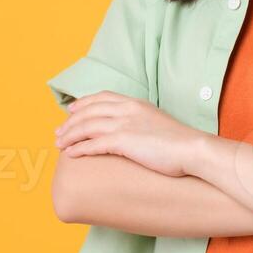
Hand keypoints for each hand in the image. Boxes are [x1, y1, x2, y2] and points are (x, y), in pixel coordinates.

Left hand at [54, 92, 200, 176]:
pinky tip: (71, 154)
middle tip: (58, 132)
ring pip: (87, 126)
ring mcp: (125, 124)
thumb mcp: (158, 123)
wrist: (193, 149)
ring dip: (70, 135)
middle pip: (89, 111)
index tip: (71, 110)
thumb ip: (143, 122)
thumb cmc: (180, 142)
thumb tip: (136, 133)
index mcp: (136, 103)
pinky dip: (79, 148)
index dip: (84, 103)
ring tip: (59, 144)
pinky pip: (93, 144)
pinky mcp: (124, 141)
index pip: (102, 97)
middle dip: (70, 122)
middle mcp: (127, 110)